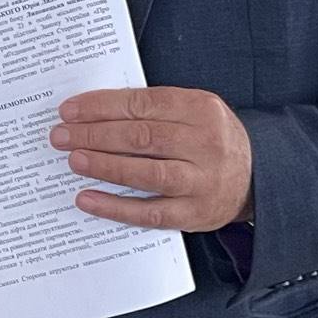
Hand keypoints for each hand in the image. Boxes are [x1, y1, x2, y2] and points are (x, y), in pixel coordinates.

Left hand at [53, 86, 253, 232]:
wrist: (257, 177)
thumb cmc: (209, 139)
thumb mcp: (192, 111)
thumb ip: (151, 109)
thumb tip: (91, 112)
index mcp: (201, 109)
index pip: (142, 104)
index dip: (101, 106)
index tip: (69, 110)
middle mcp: (205, 144)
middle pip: (141, 137)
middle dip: (94, 134)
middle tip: (61, 135)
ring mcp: (202, 182)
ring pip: (146, 172)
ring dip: (104, 165)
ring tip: (72, 159)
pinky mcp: (194, 214)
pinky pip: (150, 212)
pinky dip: (115, 206)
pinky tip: (87, 199)